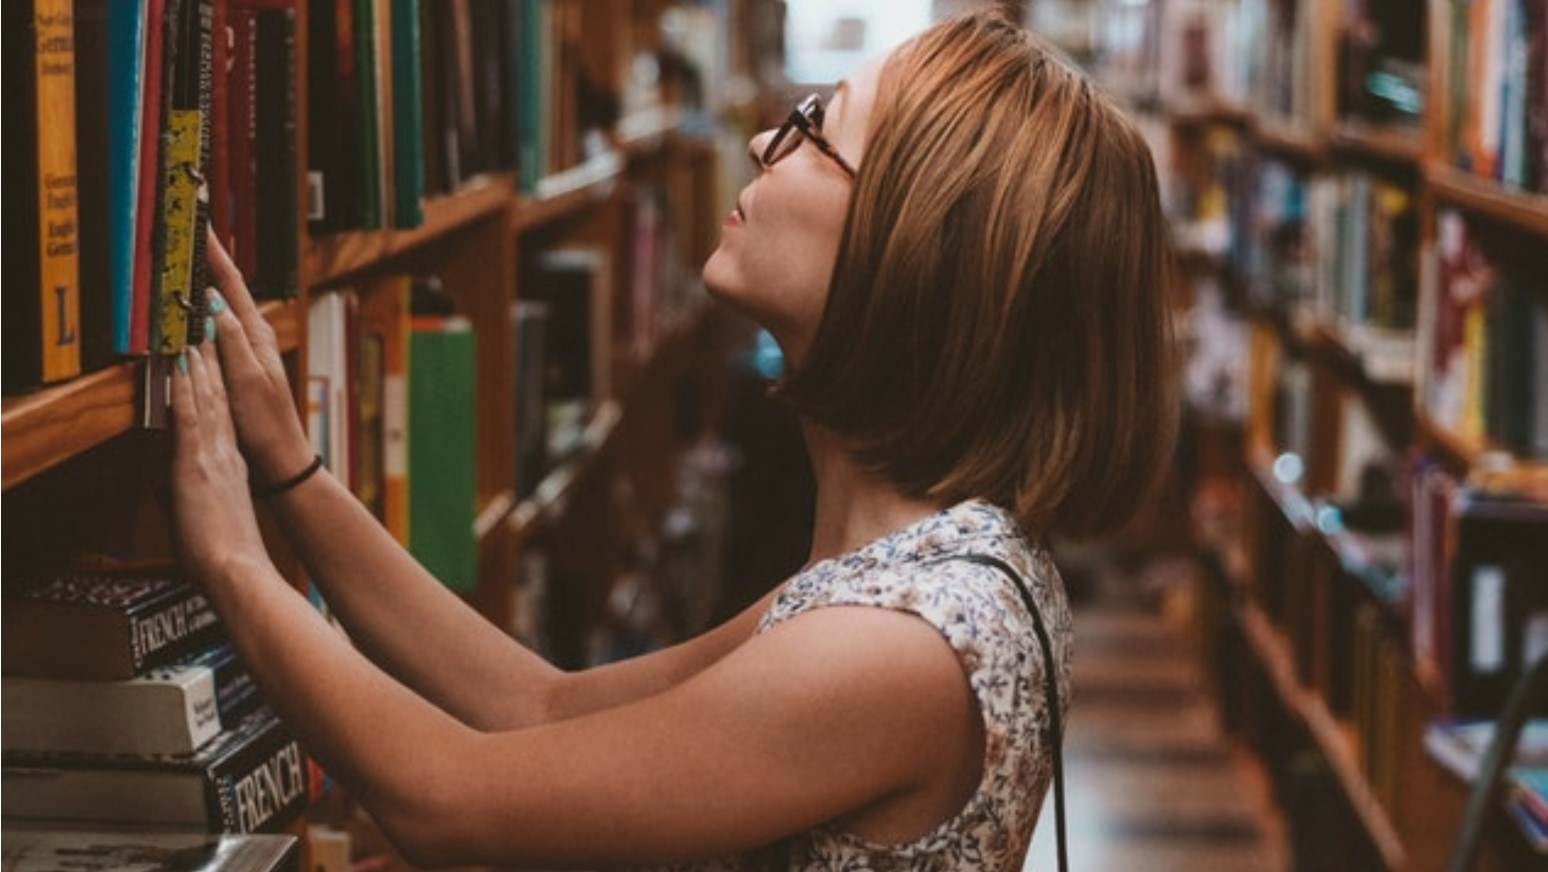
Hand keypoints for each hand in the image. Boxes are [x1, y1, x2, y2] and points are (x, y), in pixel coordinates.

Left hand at [170, 345, 272, 584]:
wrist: (236, 572)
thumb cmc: (225, 560)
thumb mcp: (205, 522)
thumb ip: (185, 503)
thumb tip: (168, 498)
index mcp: (231, 469)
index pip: (222, 418)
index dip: (217, 387)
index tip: (211, 361)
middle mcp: (225, 456)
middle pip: (219, 399)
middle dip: (212, 362)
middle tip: (208, 329)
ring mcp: (212, 457)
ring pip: (207, 399)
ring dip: (201, 364)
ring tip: (197, 333)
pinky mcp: (195, 464)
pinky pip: (191, 416)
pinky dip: (186, 387)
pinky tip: (182, 364)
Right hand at [203, 230, 313, 484]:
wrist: (281, 456)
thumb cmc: (266, 423)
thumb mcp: (246, 380)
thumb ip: (231, 341)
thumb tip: (213, 303)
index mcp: (257, 334)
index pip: (231, 283)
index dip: (214, 252)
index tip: (199, 223)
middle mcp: (255, 335)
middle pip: (227, 286)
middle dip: (209, 256)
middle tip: (188, 227)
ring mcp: (249, 347)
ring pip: (222, 303)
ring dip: (206, 278)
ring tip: (188, 253)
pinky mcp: (240, 362)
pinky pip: (218, 324)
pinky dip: (205, 307)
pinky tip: (195, 305)